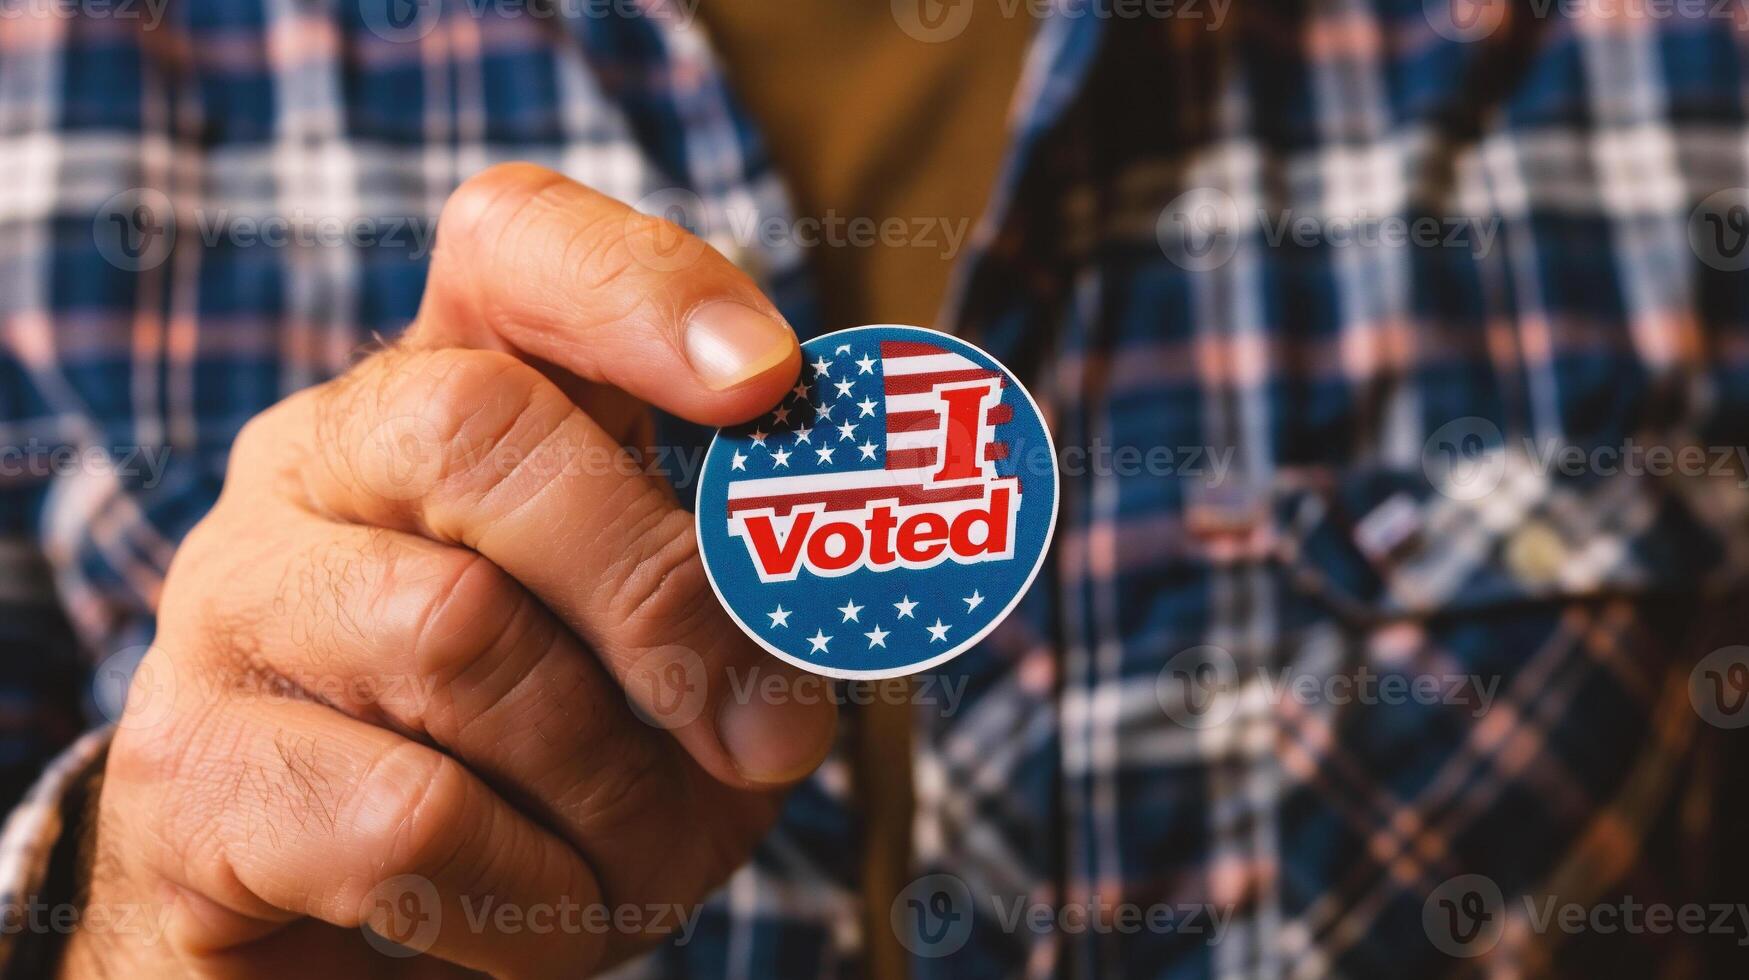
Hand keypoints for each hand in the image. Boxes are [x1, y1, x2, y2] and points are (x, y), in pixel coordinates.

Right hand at [61, 164, 837, 977]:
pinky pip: (400, 820)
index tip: (768, 378)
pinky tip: (542, 914)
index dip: (644, 286)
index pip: (513, 245)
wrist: (346, 922)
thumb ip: (742, 615)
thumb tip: (803, 664)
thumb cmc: (548, 763)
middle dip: (658, 588)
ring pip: (454, 638)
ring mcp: (226, 603)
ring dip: (613, 790)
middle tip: (767, 734)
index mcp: (447, 394)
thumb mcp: (672, 666)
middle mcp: (311, 463)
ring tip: (646, 864)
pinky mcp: (185, 772)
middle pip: (478, 428)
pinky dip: (527, 893)